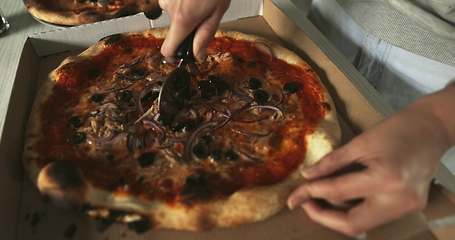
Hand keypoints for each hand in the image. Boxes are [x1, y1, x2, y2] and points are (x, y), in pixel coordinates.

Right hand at [158, 0, 230, 60]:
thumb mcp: (218, 11)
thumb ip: (205, 35)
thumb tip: (198, 54)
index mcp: (183, 18)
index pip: (168, 49)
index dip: (174, 56)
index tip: (181, 57)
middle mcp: (170, 8)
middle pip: (176, 29)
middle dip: (189, 26)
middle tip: (205, 15)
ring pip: (176, 14)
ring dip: (188, 12)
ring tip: (201, 2)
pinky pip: (174, 3)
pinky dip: (184, 2)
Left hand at [287, 86, 454, 235]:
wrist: (433, 128)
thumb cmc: (399, 128)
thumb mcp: (360, 142)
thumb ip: (332, 162)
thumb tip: (308, 177)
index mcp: (385, 178)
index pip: (336, 192)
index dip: (309, 194)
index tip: (293, 197)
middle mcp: (398, 199)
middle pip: (351, 224)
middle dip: (323, 217)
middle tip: (305, 203)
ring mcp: (407, 207)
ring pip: (362, 224)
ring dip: (337, 214)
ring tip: (322, 196)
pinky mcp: (409, 207)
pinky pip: (374, 216)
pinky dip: (354, 209)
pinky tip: (343, 196)